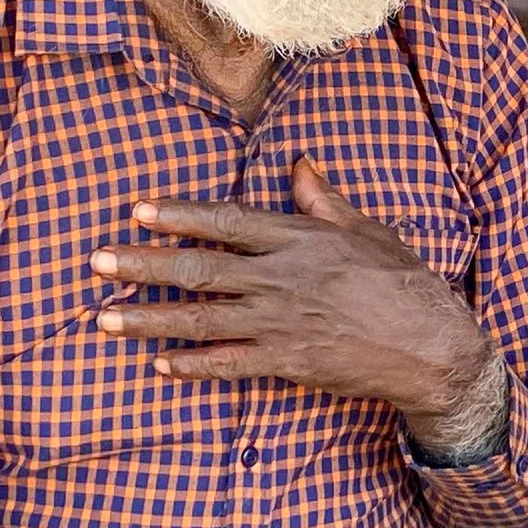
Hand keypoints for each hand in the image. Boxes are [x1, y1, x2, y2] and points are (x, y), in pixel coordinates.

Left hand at [90, 156, 500, 441]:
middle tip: (96, 262)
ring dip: (147, 319)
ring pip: (200, 319)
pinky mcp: (287, 362)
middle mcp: (282, 278)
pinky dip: (193, 364)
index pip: (227, 221)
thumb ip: (323, 201)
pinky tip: (161, 364)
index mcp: (301, 239)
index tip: (138, 210)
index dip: (179, 215)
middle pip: (198, 268)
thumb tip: (298, 163)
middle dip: (141, 264)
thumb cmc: (404, 283)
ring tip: (104, 318)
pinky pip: (228, 363)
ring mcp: (281, 323)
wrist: (432, 347)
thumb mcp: (368, 231)